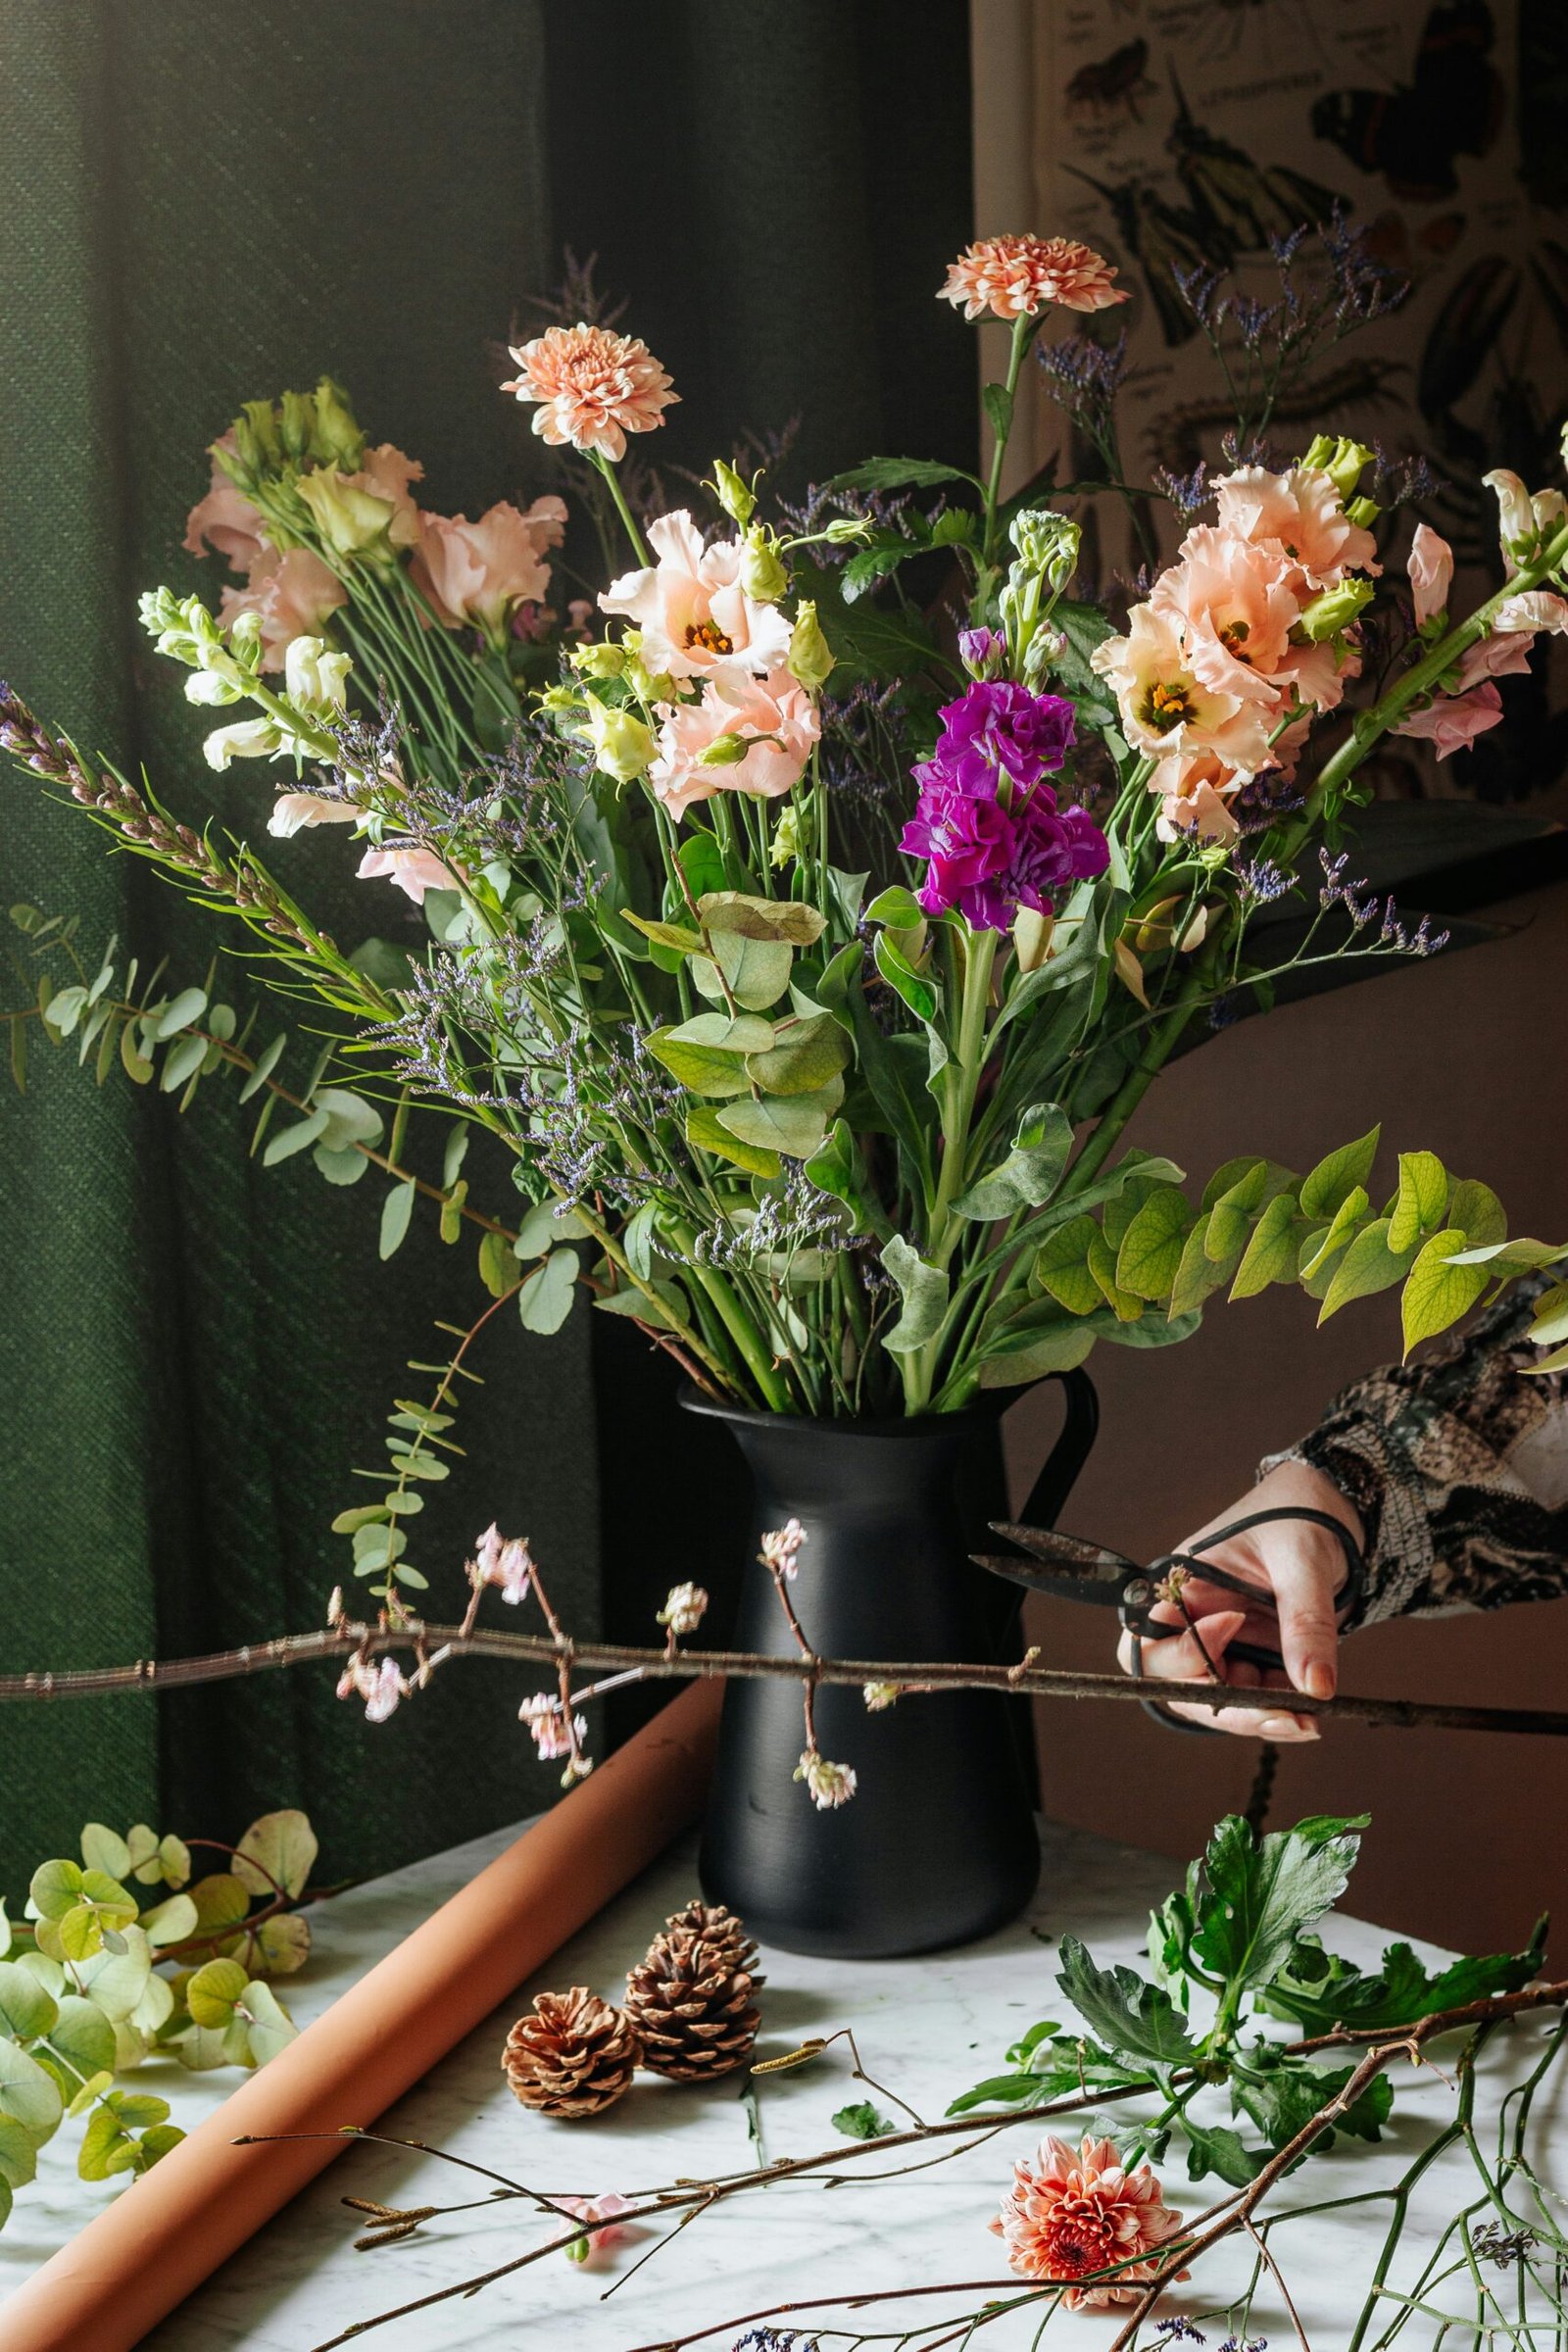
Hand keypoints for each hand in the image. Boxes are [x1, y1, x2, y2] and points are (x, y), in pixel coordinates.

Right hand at [1115, 1460, 1362, 1741]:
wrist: (1338, 1511)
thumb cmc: (1302, 1516)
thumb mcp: (1302, 1562)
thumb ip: (1306, 1624)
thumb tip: (1315, 1687)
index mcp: (1185, 1586)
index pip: (1149, 1641)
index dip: (1180, 1653)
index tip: (1235, 1627)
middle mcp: (1197, 1620)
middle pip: (1180, 1683)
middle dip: (1226, 1707)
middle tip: (1278, 1715)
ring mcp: (1227, 1642)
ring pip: (1220, 1700)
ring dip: (1258, 1718)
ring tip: (1304, 1724)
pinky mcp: (1257, 1656)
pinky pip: (1255, 1698)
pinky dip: (1279, 1713)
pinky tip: (1308, 1720)